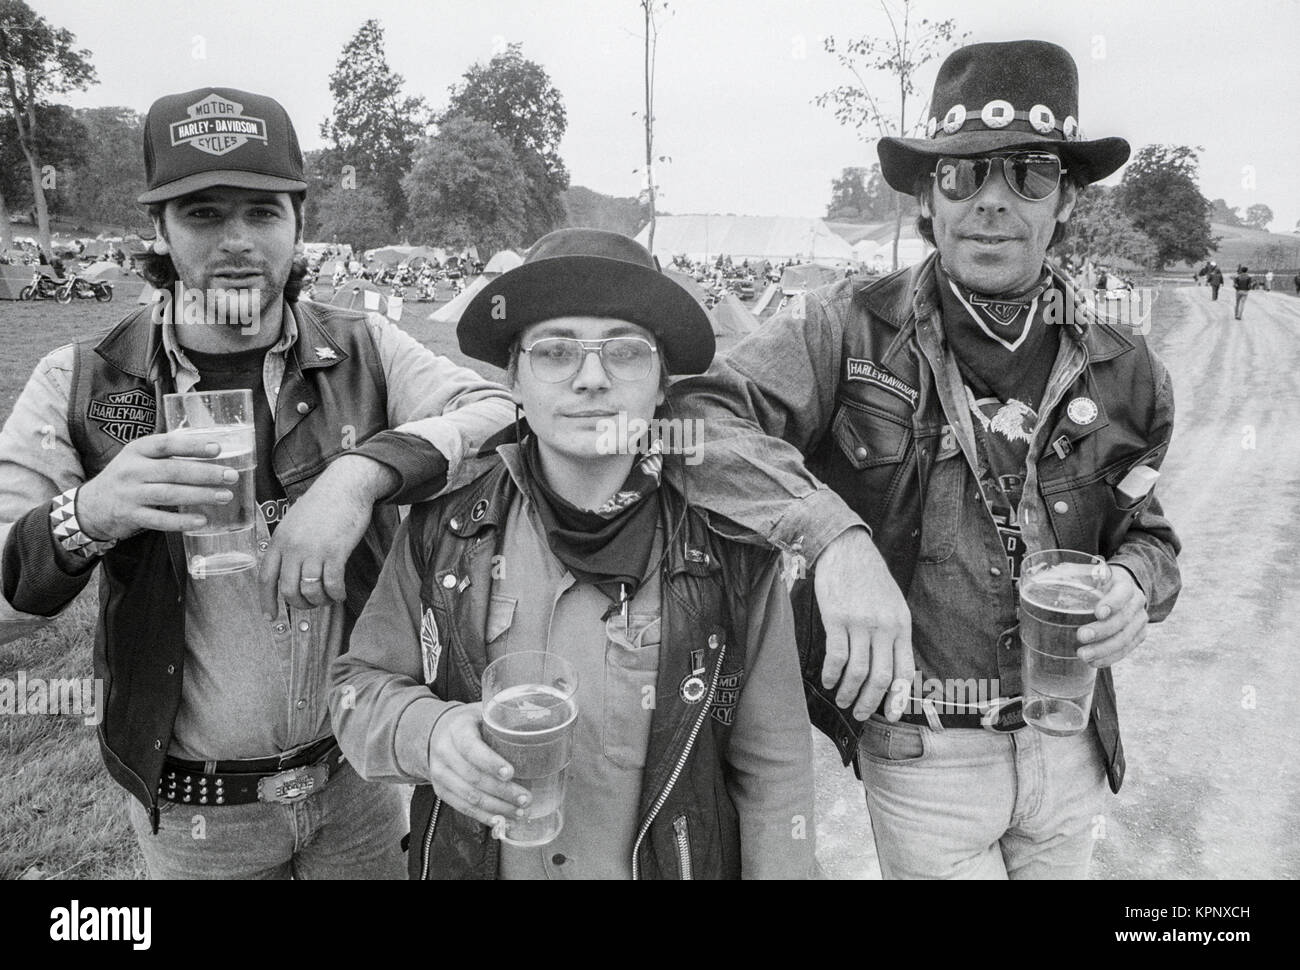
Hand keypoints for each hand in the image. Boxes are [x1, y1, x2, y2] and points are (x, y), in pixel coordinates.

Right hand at [76, 431, 235, 539]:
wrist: (90, 505)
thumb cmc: (126, 478)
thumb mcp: (138, 458)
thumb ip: (166, 454)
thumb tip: (210, 450)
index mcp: (136, 450)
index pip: (166, 444)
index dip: (192, 446)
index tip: (218, 449)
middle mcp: (132, 470)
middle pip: (172, 470)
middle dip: (205, 473)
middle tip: (230, 476)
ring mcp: (130, 494)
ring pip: (169, 494)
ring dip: (199, 495)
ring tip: (224, 496)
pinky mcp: (130, 516)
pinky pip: (159, 520)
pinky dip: (182, 521)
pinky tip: (202, 520)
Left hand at [258, 455, 396, 615]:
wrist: (346, 485)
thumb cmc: (323, 503)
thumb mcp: (295, 522)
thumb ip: (288, 545)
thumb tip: (289, 570)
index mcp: (279, 540)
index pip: (266, 578)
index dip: (267, 601)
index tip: (271, 617)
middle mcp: (292, 547)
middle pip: (288, 590)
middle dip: (300, 604)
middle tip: (311, 605)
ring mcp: (313, 550)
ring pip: (310, 591)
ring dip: (320, 601)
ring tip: (329, 598)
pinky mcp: (335, 551)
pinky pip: (332, 584)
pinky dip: (336, 594)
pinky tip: (340, 593)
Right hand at [427, 703, 531, 829]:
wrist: (438, 731)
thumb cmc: (472, 722)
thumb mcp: (484, 712)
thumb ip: (505, 718)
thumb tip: (544, 722)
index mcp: (457, 729)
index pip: (471, 748)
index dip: (491, 762)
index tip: (511, 773)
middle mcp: (444, 751)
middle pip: (473, 777)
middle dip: (502, 791)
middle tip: (526, 798)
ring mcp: (440, 773)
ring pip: (469, 797)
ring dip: (496, 808)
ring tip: (519, 812)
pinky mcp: (441, 790)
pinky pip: (463, 808)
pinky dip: (484, 817)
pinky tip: (502, 821)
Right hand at [814, 528, 913, 721]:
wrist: (846, 549)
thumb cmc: (869, 577)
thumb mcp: (893, 604)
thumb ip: (894, 633)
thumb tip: (892, 668)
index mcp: (901, 625)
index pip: (904, 671)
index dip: (897, 698)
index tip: (890, 715)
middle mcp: (884, 627)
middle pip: (881, 677)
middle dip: (870, 702)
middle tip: (860, 714)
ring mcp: (860, 623)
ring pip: (858, 672)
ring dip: (849, 692)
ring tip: (841, 700)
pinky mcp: (837, 618)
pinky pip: (836, 656)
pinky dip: (832, 674)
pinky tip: (827, 681)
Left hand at [1076, 565, 1147, 665]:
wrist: (1123, 589)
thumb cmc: (1098, 582)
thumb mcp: (1086, 573)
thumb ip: (1067, 577)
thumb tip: (1035, 582)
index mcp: (1124, 584)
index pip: (1122, 592)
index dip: (1112, 603)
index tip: (1098, 612)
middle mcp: (1136, 602)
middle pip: (1123, 619)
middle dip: (1102, 630)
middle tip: (1081, 636)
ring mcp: (1139, 621)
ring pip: (1125, 638)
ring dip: (1104, 649)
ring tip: (1083, 655)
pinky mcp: (1138, 635)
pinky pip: (1126, 650)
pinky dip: (1110, 658)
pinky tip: (1094, 662)